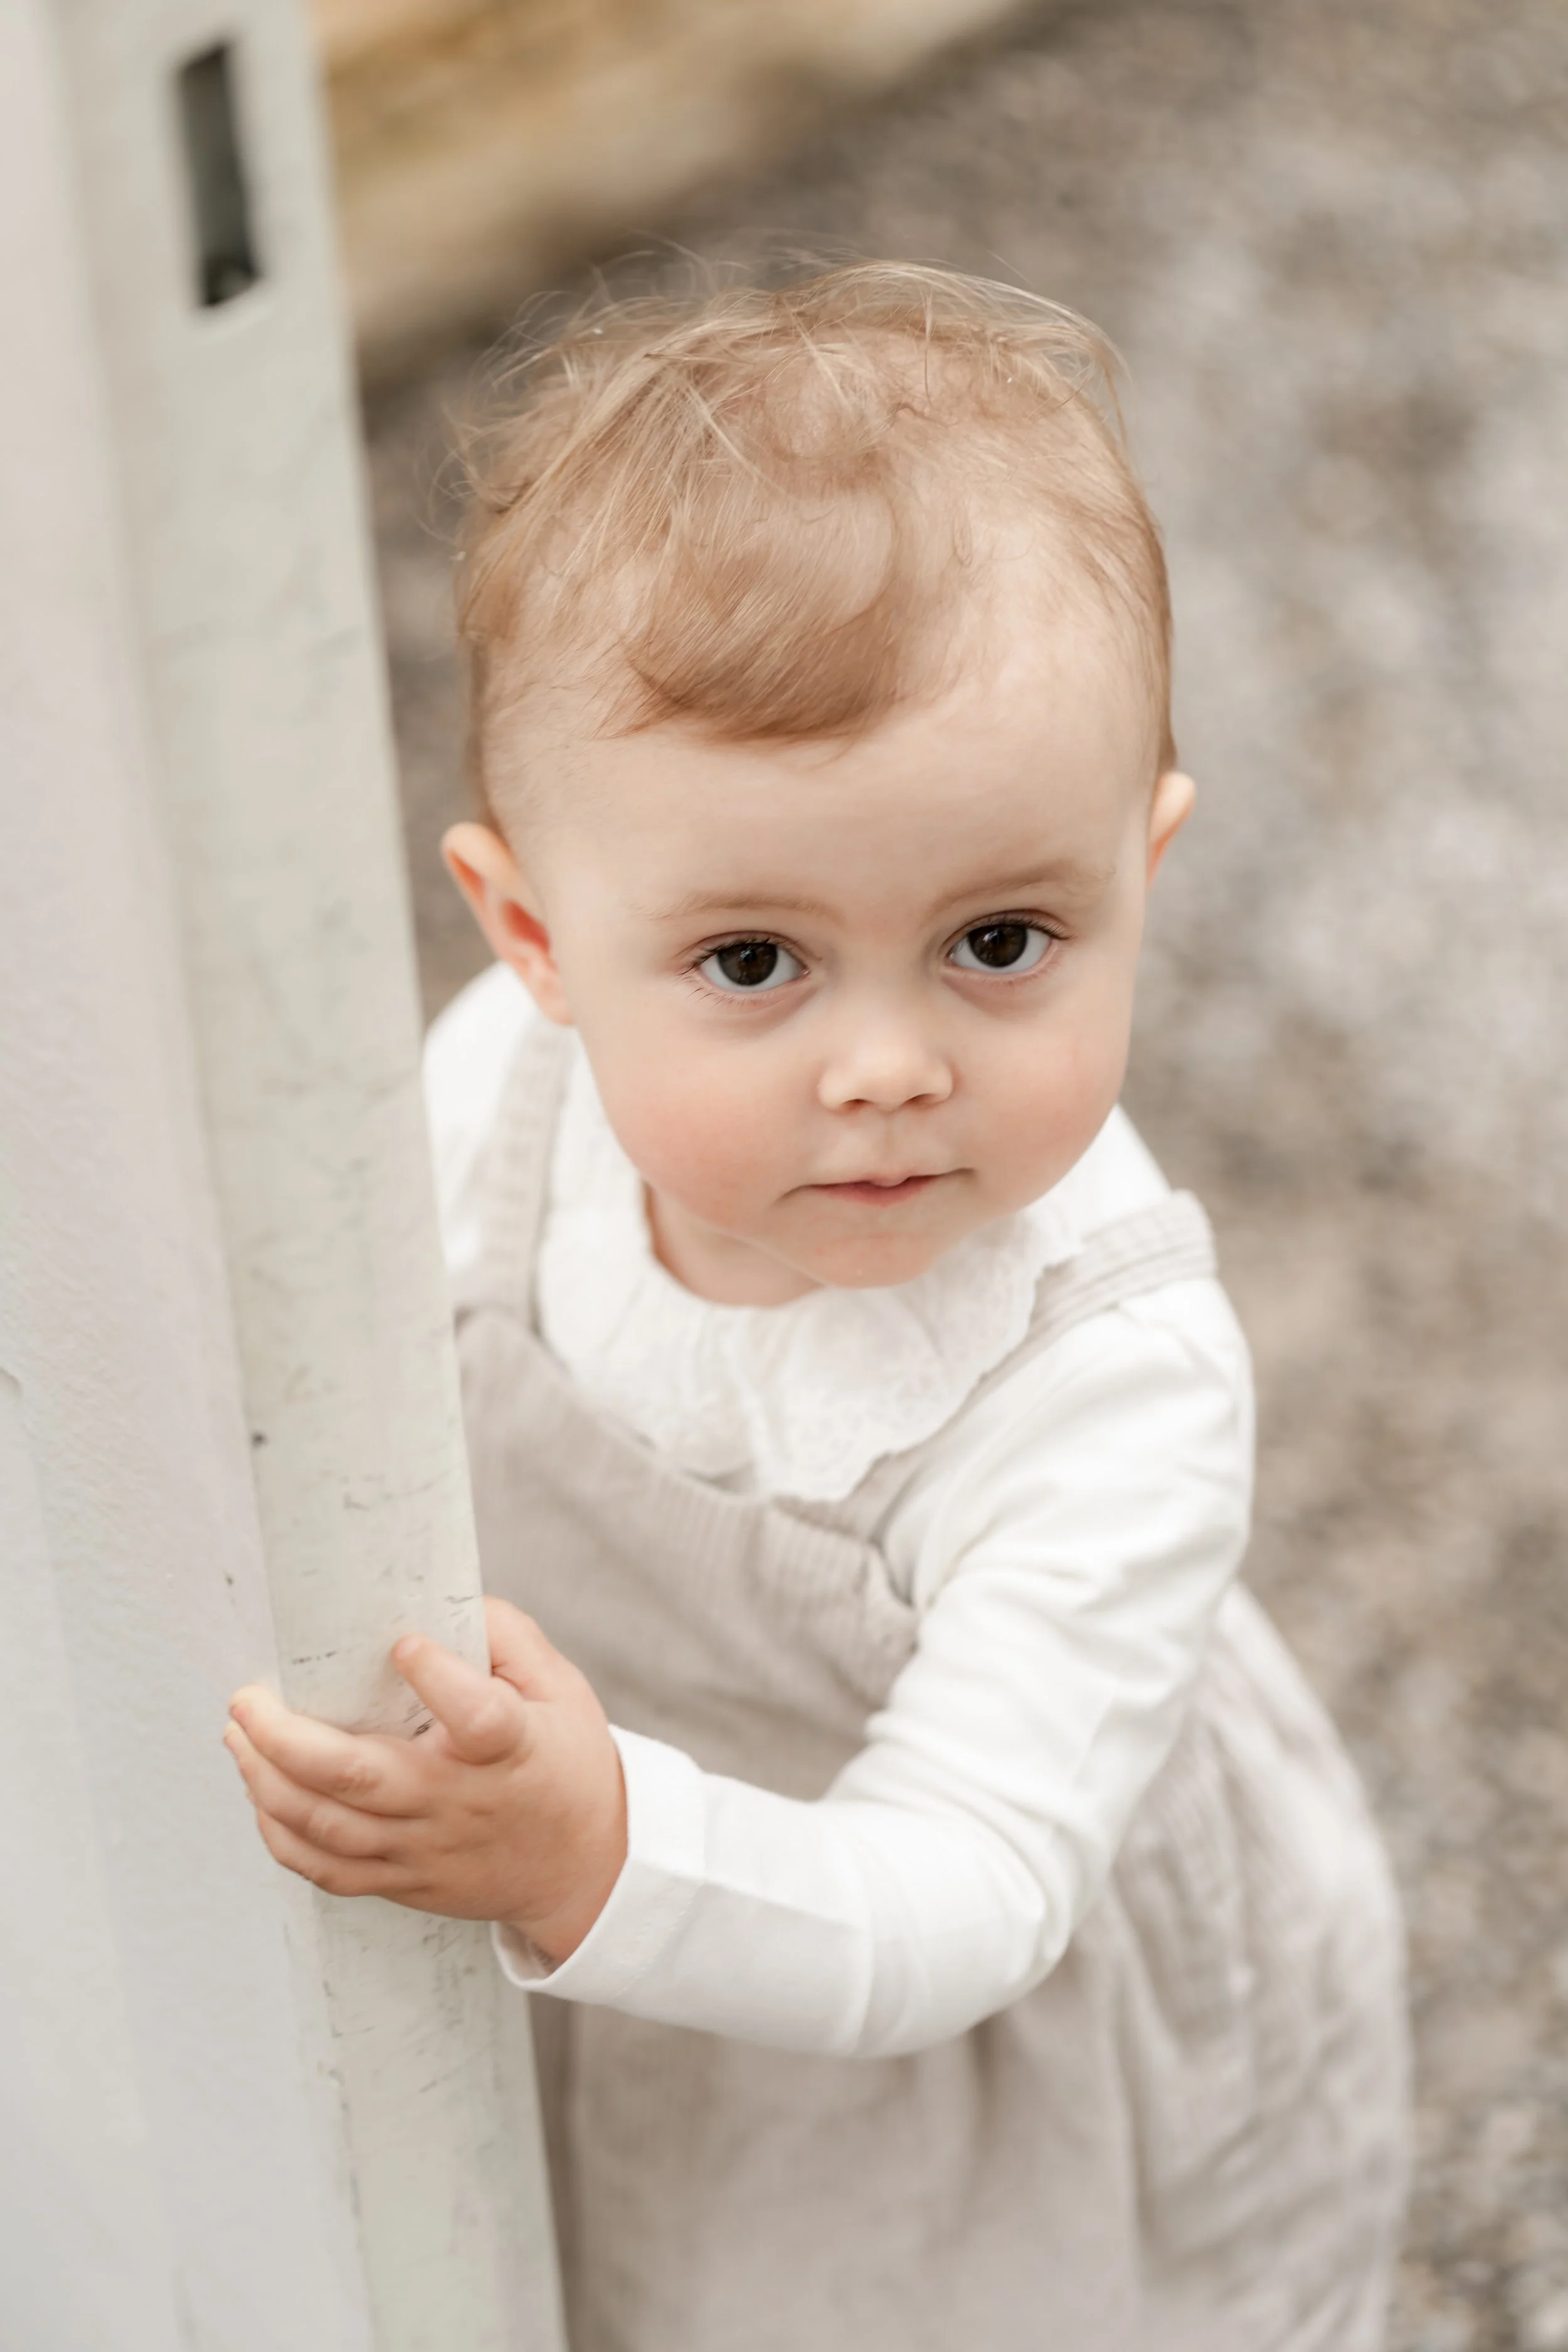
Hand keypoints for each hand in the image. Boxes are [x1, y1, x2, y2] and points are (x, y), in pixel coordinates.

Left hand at [223, 1598, 625, 1962]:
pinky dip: (283, 1837)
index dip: (437, 1677)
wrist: (583, 1870)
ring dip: (268, 1782)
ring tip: (239, 1737)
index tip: (402, 1643)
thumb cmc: (568, 1767)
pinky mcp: (404, 1880)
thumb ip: (509, 1638)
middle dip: (287, 1739)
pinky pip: (327, 1871)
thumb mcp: (563, 1690)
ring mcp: (425, 1847)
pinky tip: (263, 1798)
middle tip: (248, 1699)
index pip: (475, 1716)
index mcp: (509, 1748)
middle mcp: (458, 1801)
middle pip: (360, 1778)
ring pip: (328, 1827)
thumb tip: (445, 1603)